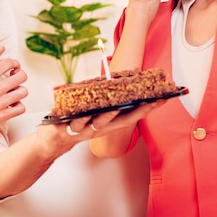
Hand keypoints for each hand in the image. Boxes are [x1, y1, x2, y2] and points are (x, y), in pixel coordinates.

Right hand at [0, 46, 27, 130]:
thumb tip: (2, 48)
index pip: (11, 63)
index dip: (15, 63)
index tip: (12, 67)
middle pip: (22, 76)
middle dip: (20, 74)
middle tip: (14, 77)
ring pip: (23, 92)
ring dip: (19, 89)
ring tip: (12, 90)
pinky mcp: (0, 116)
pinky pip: (20, 108)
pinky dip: (19, 105)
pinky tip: (11, 103)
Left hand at [36, 100, 166, 156]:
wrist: (53, 139)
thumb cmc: (76, 120)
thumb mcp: (93, 109)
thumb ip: (105, 97)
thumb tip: (117, 78)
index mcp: (109, 122)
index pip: (133, 115)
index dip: (148, 108)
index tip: (162, 99)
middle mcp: (102, 128)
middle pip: (123, 120)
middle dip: (137, 112)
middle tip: (150, 102)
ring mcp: (87, 131)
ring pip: (99, 124)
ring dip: (108, 116)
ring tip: (115, 107)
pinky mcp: (70, 132)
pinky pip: (75, 125)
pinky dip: (79, 119)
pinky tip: (81, 113)